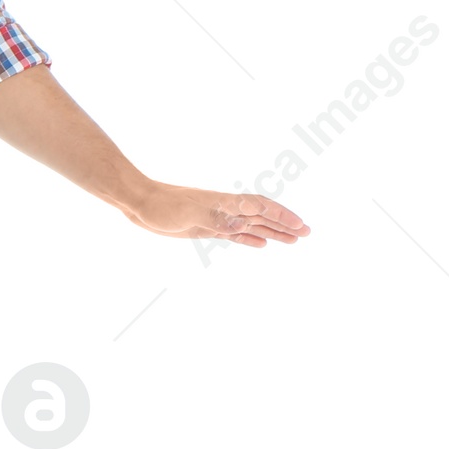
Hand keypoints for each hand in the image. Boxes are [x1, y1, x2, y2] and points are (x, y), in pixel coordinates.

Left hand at [116, 181, 310, 247]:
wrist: (140, 203)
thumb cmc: (162, 205)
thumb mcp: (189, 213)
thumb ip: (217, 218)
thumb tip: (245, 223)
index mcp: (225, 203)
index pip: (260, 208)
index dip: (282, 216)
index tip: (301, 226)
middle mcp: (225, 209)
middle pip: (262, 216)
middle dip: (285, 223)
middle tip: (308, 233)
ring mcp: (217, 219)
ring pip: (252, 226)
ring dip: (273, 232)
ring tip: (294, 240)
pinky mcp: (206, 228)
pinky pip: (235, 235)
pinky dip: (250, 240)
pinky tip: (262, 245)